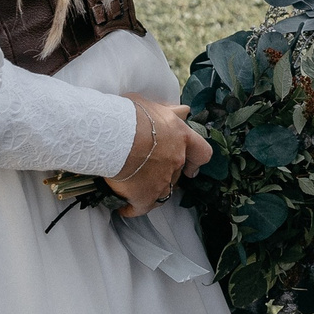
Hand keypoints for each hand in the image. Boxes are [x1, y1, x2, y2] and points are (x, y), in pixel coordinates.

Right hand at [104, 96, 213, 216]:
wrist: (112, 135)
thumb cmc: (127, 116)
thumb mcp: (150, 106)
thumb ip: (166, 112)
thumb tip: (182, 111)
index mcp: (180, 136)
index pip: (201, 153)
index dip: (196, 162)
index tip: (191, 168)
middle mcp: (176, 159)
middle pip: (176, 172)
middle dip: (163, 172)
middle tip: (145, 169)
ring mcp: (163, 180)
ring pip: (162, 191)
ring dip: (150, 190)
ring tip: (133, 187)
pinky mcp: (145, 196)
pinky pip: (141, 207)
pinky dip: (133, 207)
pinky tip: (123, 206)